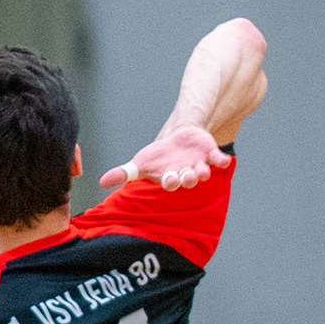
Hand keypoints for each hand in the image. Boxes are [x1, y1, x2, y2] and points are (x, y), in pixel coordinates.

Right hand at [100, 124, 230, 191]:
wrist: (180, 140)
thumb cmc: (160, 157)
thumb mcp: (141, 163)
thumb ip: (123, 174)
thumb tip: (101, 183)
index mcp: (170, 178)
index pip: (170, 183)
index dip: (171, 182)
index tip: (169, 180)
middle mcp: (186, 174)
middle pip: (188, 179)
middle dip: (187, 178)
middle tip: (186, 176)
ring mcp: (199, 165)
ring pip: (203, 172)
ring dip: (202, 171)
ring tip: (201, 169)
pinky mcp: (211, 155)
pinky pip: (219, 160)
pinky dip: (222, 159)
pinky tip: (222, 158)